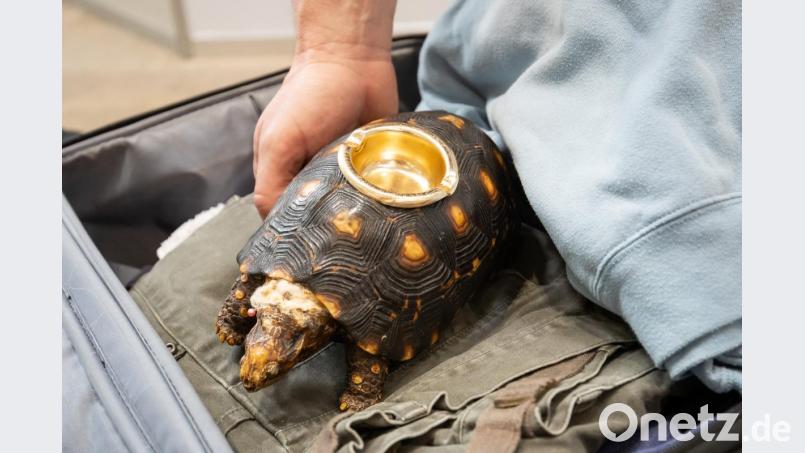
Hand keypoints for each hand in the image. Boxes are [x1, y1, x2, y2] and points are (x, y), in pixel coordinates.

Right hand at [252, 46, 397, 217]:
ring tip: (358, 205)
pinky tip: (380, 193)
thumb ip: (269, 183)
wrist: (355, 60)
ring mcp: (341, 171)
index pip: (280, 214)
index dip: (292, 228)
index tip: (306, 241)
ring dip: (353, 207)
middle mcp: (310, 173)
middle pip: (316, 214)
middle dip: (326, 220)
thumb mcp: (279, 141)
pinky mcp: (369, 166)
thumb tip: (272, 222)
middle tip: (337, 225)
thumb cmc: (312, 93)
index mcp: (280, 170)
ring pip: (346, 207)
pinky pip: (374, 191)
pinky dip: (376, 193)